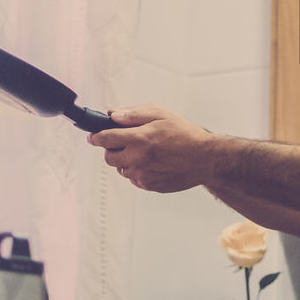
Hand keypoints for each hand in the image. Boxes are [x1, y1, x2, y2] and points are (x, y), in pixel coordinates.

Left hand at [87, 105, 214, 192]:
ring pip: (120, 168)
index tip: (94, 135)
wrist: (206, 159)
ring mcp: (142, 174)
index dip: (96, 135)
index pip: (105, 138)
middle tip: (125, 142)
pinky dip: (137, 170)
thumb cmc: (187, 135)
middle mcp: (138, 158)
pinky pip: (133, 178)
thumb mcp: (162, 114)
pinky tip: (153, 163)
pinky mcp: (148, 186)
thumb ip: (134, 113)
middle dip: (112, 148)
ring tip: (145, 152)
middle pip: (108, 156)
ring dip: (126, 160)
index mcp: (140, 138)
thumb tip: (114, 115)